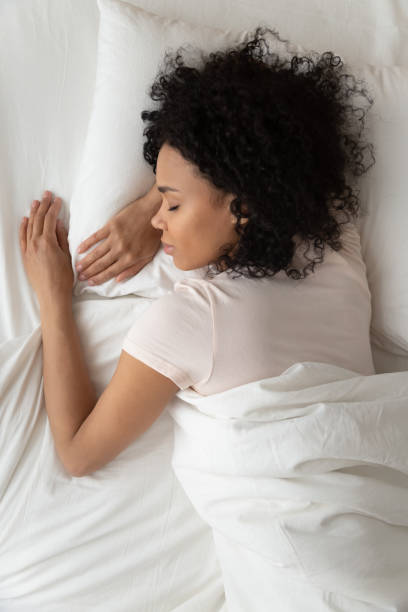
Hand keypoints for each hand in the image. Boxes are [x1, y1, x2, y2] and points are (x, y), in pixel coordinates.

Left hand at [19, 190, 73, 306]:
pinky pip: (22, 238)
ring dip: (33, 213)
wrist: (52, 295)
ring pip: (29, 227)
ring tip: (36, 202)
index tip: (57, 200)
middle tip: (47, 195)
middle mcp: (35, 244)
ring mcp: (28, 250)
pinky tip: (25, 220)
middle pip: (38, 220)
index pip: (50, 220)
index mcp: (47, 242)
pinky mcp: (25, 256)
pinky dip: (23, 227)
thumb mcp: (67, 256)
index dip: (54, 208)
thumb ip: (62, 238)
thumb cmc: (63, 278)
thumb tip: (58, 223)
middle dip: (43, 206)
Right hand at [75, 197, 161, 284]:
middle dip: (89, 272)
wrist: (154, 212)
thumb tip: (119, 280)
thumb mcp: (148, 256)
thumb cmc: (153, 235)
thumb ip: (134, 269)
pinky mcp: (111, 225)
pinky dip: (87, 244)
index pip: (111, 272)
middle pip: (101, 264)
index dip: (99, 278)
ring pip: (96, 252)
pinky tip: (79, 249)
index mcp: (130, 258)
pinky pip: (96, 236)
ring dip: (86, 261)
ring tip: (77, 267)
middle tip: (79, 277)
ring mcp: (115, 237)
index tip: (90, 283)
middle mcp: (121, 250)